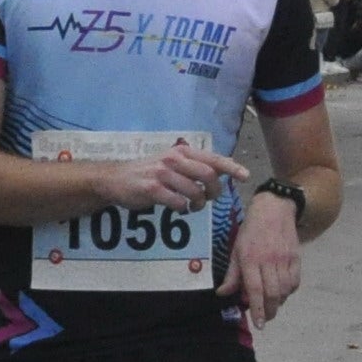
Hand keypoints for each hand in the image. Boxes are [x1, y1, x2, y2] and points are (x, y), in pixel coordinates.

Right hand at [107, 140, 244, 210]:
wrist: (116, 179)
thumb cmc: (150, 172)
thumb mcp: (173, 163)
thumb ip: (196, 166)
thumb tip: (225, 171)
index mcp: (182, 151)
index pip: (213, 158)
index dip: (231, 167)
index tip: (245, 176)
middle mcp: (174, 159)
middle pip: (208, 175)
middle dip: (215, 191)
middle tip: (210, 199)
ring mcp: (162, 174)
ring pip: (194, 191)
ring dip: (198, 203)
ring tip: (193, 206)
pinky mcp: (152, 189)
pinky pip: (178, 203)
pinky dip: (183, 209)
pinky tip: (180, 208)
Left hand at [225, 195, 304, 326]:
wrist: (274, 209)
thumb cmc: (251, 231)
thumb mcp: (236, 250)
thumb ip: (232, 274)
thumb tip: (223, 294)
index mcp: (250, 259)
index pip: (255, 290)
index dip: (257, 309)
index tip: (260, 324)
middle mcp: (269, 261)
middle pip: (273, 293)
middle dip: (270, 311)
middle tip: (266, 318)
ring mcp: (284, 259)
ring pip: (285, 290)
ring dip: (280, 302)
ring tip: (273, 305)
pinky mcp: (296, 258)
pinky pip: (295, 281)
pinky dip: (289, 291)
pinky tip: (283, 291)